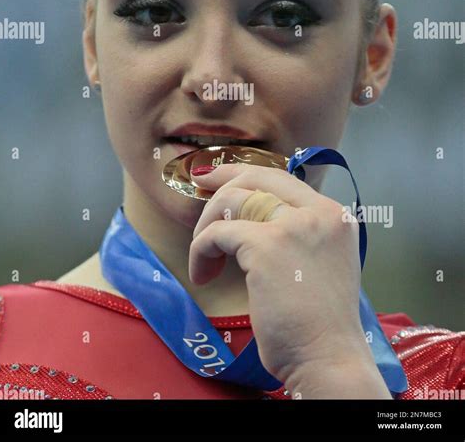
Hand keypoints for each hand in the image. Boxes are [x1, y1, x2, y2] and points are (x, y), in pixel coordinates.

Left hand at [189, 162, 374, 389]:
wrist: (328, 359)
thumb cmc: (320, 323)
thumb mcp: (319, 263)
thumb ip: (297, 235)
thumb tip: (252, 218)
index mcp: (334, 216)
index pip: (283, 179)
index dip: (246, 174)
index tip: (220, 179)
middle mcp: (318, 212)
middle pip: (258, 177)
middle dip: (222, 180)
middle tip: (199, 186)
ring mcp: (293, 225)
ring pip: (233, 200)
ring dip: (208, 224)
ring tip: (204, 255)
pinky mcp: (267, 245)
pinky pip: (217, 234)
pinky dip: (201, 251)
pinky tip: (202, 274)